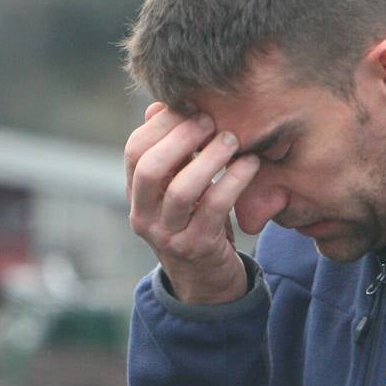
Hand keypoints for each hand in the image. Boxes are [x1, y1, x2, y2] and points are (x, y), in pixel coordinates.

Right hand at [125, 103, 260, 303]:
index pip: (134, 151)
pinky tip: (250, 164)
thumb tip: (160, 106)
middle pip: (149, 168)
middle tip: (211, 120)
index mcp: (136, 194)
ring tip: (232, 139)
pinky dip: (234, 181)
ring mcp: (169, 235)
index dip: (161, 124)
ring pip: (182, 190)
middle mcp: (144, 216)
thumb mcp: (177, 186)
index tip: (190, 106)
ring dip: (210, 158)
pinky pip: (215, 208)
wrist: (206, 280)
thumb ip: (170, 150)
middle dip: (181, 138)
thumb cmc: (194, 220)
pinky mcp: (198, 247)